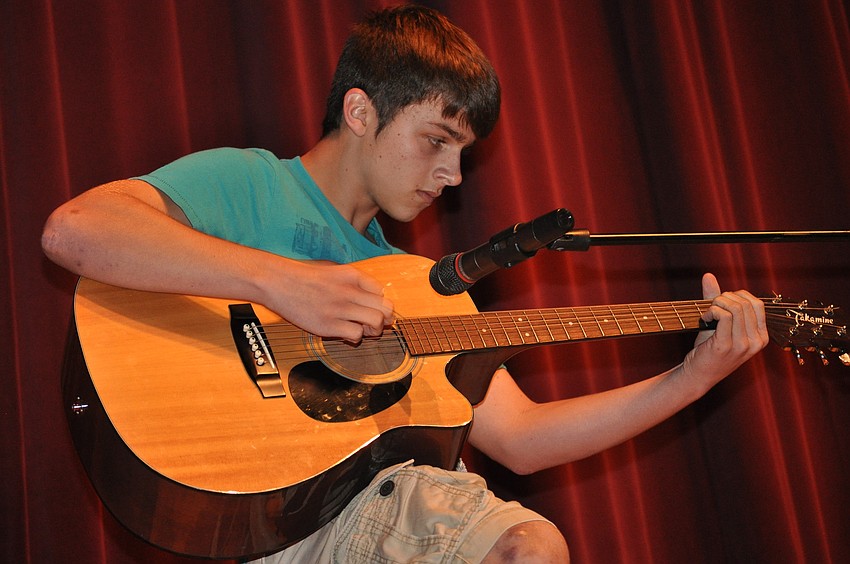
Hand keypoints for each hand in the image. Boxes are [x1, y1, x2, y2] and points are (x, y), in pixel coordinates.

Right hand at [262, 260, 393, 342]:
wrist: (278, 282)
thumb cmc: (302, 278)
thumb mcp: (332, 270)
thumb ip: (352, 282)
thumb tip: (372, 297)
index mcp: (352, 275)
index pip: (381, 291)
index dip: (379, 303)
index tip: (371, 309)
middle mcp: (349, 291)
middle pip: (386, 308)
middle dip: (384, 319)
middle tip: (373, 323)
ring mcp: (340, 308)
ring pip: (376, 322)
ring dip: (373, 330)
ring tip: (362, 330)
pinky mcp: (328, 325)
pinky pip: (356, 335)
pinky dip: (355, 338)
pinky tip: (345, 334)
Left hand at [682, 273, 768, 388]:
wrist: (699, 375)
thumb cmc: (709, 349)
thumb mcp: (720, 325)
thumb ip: (718, 300)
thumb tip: (708, 275)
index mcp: (761, 336)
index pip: (757, 304)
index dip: (738, 296)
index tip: (722, 302)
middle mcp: (756, 341)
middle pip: (745, 303)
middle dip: (725, 298)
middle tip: (712, 306)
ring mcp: (742, 345)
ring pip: (735, 308)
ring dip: (717, 303)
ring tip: (708, 311)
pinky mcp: (726, 346)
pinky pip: (723, 316)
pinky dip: (712, 310)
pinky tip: (705, 317)